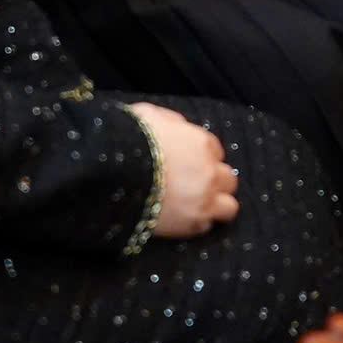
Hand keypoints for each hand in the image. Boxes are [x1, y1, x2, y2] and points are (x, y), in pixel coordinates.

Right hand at [130, 103, 240, 237]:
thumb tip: (179, 128)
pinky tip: (182, 219)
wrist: (113, 174)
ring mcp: (204, 200)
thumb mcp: (151, 116)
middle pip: (228, 180)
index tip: (190, 165)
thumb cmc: (129, 140)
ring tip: (197, 207)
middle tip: (196, 186)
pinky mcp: (192, 224)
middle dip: (215, 182)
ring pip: (229, 207)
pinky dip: (197, 223)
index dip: (203, 159)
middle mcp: (210, 172)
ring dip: (216, 205)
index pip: (216, 152)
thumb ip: (172, 122)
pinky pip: (206, 226)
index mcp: (202, 143)